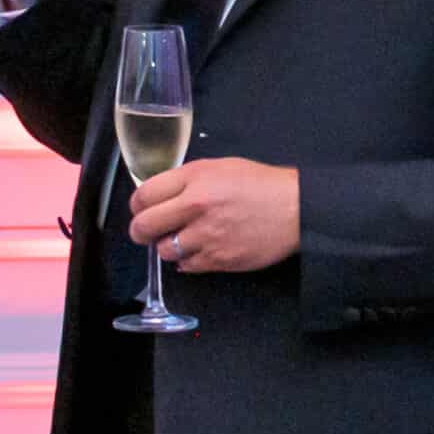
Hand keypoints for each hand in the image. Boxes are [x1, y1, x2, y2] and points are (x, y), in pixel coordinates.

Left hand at [131, 158, 300, 273]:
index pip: (144, 195)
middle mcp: (196, 207)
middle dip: (140, 231)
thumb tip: (159, 195)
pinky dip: (187, 261)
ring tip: (180, 239)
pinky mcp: (219, 259)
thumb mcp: (219, 167)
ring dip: (167, 246)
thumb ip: (186, 180)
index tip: (139, 209)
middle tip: (145, 232)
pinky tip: (198, 250)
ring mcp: (207, 236)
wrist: (296, 208)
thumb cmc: (261, 185)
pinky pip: (186, 266)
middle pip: (144, 226)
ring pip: (164, 250)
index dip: (136, 205)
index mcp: (195, 178)